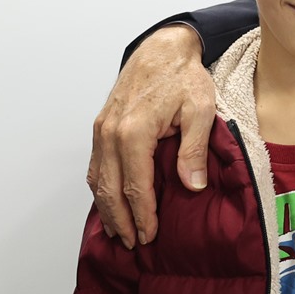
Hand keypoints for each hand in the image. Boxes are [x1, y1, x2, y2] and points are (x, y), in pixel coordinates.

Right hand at [88, 24, 214, 246]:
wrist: (161, 48)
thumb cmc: (182, 76)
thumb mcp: (200, 109)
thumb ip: (194, 149)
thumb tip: (192, 186)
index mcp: (134, 132)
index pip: (135, 186)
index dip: (142, 215)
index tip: (150, 236)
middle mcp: (110, 133)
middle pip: (110, 189)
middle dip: (121, 220)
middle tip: (134, 244)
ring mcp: (101, 130)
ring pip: (97, 180)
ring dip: (107, 209)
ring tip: (121, 232)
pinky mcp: (101, 126)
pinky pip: (95, 165)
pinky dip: (100, 189)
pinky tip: (110, 203)